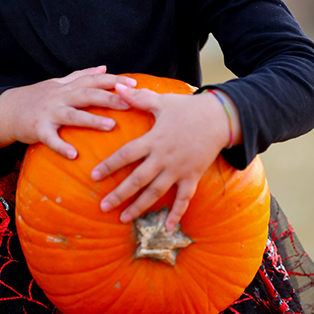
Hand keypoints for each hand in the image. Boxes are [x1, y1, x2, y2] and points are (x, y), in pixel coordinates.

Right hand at [0, 67, 136, 157]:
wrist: (8, 109)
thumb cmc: (38, 97)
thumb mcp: (59, 83)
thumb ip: (81, 75)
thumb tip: (104, 67)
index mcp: (67, 87)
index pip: (93, 80)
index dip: (113, 81)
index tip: (134, 84)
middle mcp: (60, 97)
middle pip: (87, 95)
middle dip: (109, 98)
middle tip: (129, 103)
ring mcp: (48, 113)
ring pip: (72, 115)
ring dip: (91, 120)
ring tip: (110, 125)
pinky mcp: (38, 129)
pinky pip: (51, 139)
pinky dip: (61, 146)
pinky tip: (74, 154)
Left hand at [91, 85, 239, 229]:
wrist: (219, 118)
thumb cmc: (187, 108)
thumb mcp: (161, 101)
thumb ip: (138, 97)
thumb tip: (117, 86)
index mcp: (153, 139)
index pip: (126, 155)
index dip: (110, 165)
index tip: (94, 176)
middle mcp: (164, 158)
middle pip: (138, 179)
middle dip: (120, 194)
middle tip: (103, 206)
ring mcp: (179, 169)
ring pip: (156, 192)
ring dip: (140, 206)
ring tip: (123, 218)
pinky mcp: (193, 176)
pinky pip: (184, 198)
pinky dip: (177, 213)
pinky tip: (168, 227)